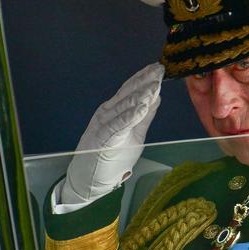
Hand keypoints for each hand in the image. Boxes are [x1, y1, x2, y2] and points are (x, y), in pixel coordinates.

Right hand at [60, 62, 163, 204]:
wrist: (89, 181)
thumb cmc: (111, 159)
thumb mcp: (134, 135)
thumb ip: (144, 118)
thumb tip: (157, 98)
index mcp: (114, 111)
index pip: (130, 91)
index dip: (144, 79)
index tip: (158, 68)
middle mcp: (107, 113)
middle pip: (127, 94)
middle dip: (144, 82)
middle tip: (159, 70)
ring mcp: (102, 125)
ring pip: (122, 107)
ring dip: (139, 96)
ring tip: (154, 86)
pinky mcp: (101, 140)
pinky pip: (116, 126)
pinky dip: (128, 117)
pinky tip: (140, 109)